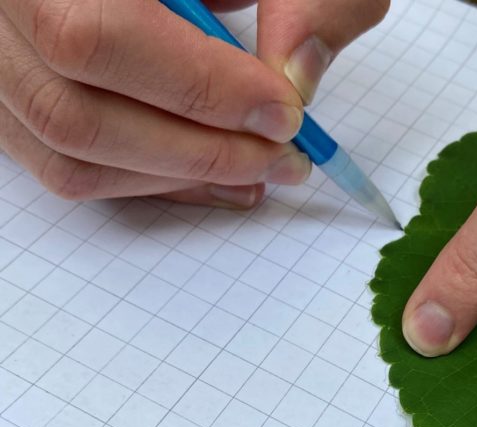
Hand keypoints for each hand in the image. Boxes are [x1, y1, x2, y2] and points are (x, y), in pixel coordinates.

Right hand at [0, 0, 386, 206]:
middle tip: (284, 158)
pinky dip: (154, 184)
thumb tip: (296, 74)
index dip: (200, 89)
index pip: (99, 41)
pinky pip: (70, 170)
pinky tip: (217, 180)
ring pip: (68, 159)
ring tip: (261, 172)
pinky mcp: (13, 108)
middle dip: (200, 152)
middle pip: (76, 119)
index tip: (283, 113)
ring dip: (178, 179)